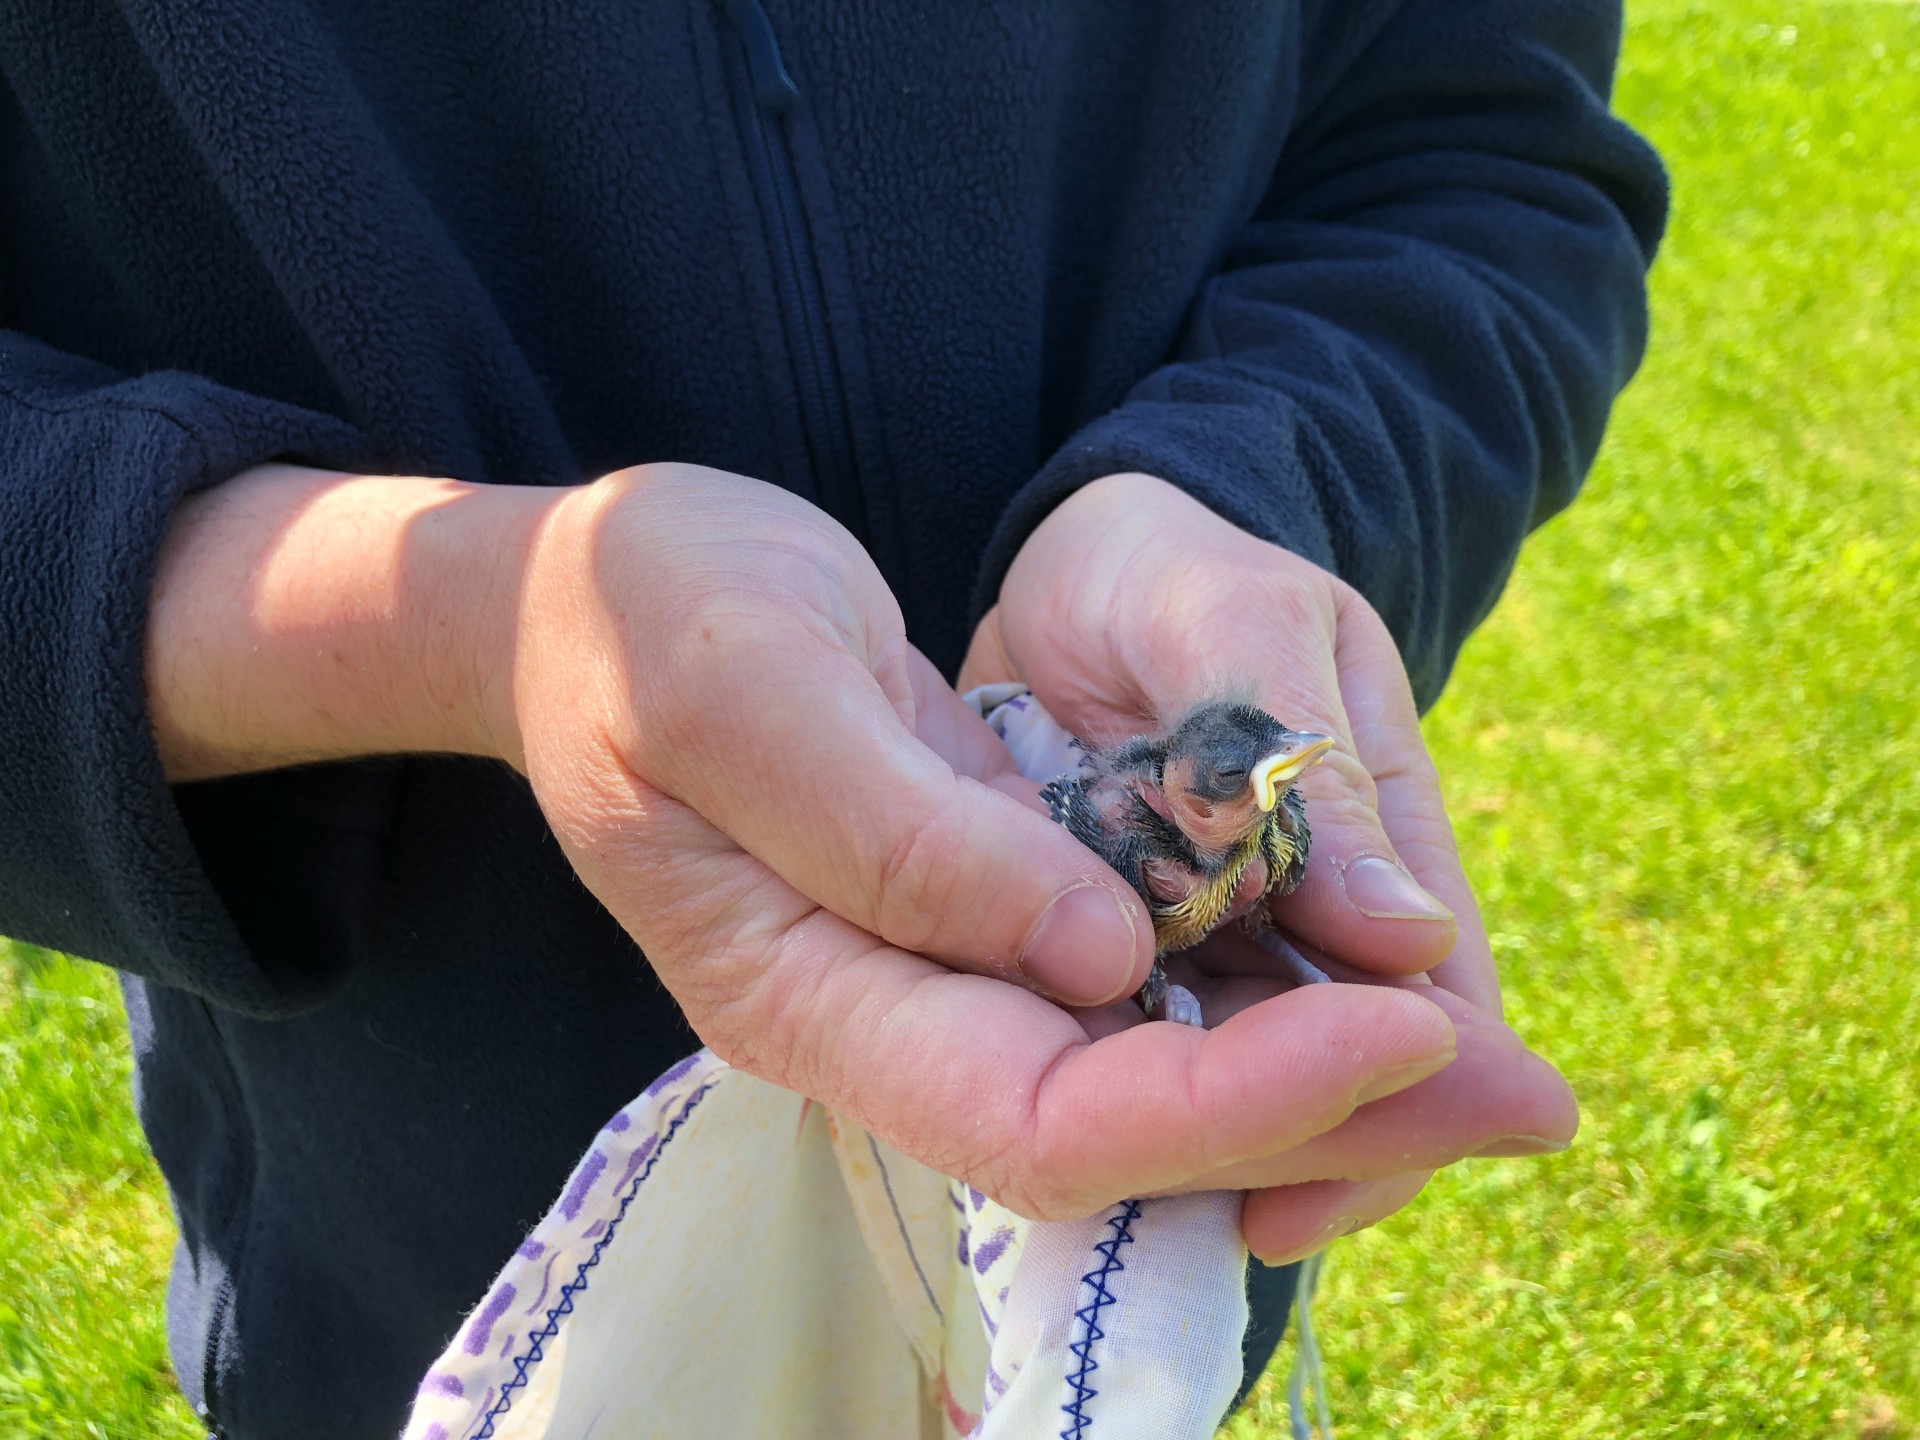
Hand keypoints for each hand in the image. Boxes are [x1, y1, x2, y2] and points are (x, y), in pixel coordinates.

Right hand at [143, 460, 1480, 1221]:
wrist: (596, 600)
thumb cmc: (643, 617)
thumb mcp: (745, 684)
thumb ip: (903, 832)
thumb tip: (1103, 961)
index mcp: (808, 993)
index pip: (1038, 1119)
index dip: (1226, 1100)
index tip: (1400, 1028)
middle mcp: (889, 1023)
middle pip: (1124, 1139)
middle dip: (1327, 1118)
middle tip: (1524, 1088)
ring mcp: (940, 980)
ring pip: (1148, 1084)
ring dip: (1322, 1078)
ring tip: (1492, 1059)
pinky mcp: (985, 918)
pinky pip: (1138, 1001)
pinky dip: (1259, 998)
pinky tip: (1367, 974)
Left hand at [963, 473, 1576, 1257]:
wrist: (1079, 566)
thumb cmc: (1174, 576)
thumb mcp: (1244, 629)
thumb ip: (1306, 768)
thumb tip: (1409, 945)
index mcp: (1385, 834)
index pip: (1431, 1002)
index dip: (1404, 1099)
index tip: (1331, 1174)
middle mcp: (1323, 911)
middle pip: (1354, 1069)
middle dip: (1320, 1150)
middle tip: (1257, 1222)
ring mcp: (1230, 940)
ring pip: (1252, 1079)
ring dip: (1223, 1145)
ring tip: (1173, 1209)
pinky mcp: (1137, 950)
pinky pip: (1153, 1049)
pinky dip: (1135, 1098)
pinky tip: (1094, 1150)